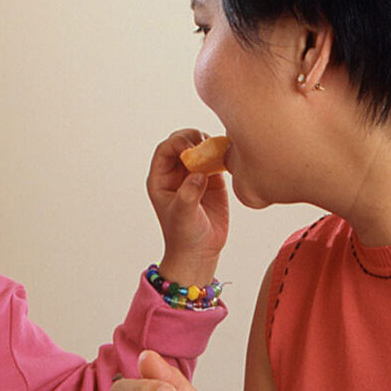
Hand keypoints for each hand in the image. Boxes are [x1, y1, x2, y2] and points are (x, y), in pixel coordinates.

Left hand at [146, 129, 228, 284]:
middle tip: (206, 144)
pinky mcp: (212, 179)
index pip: (165, 149)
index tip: (191, 147)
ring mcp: (194, 174)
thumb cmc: (184, 235)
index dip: (177, 142)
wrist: (200, 251)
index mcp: (161, 178)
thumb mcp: (183, 215)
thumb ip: (188, 193)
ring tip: (218, 151)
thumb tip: (198, 173)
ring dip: (209, 144)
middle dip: (193, 139)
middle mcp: (176, 173)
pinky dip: (222, 154)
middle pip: (182, 143)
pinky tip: (228, 157)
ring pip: (200, 147)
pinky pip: (216, 159)